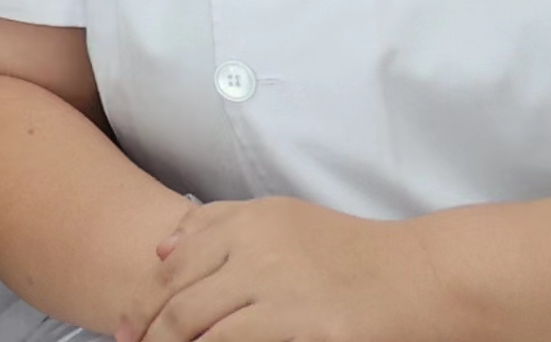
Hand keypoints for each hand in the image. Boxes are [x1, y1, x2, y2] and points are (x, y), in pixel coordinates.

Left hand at [148, 193, 443, 340]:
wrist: (423, 278)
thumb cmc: (355, 256)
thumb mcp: (285, 219)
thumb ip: (222, 224)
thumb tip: (161, 248)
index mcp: (248, 219)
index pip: (173, 261)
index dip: (143, 298)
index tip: (127, 325)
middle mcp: (255, 248)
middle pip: (177, 297)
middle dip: (146, 331)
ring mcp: (277, 287)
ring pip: (197, 326)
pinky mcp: (303, 326)